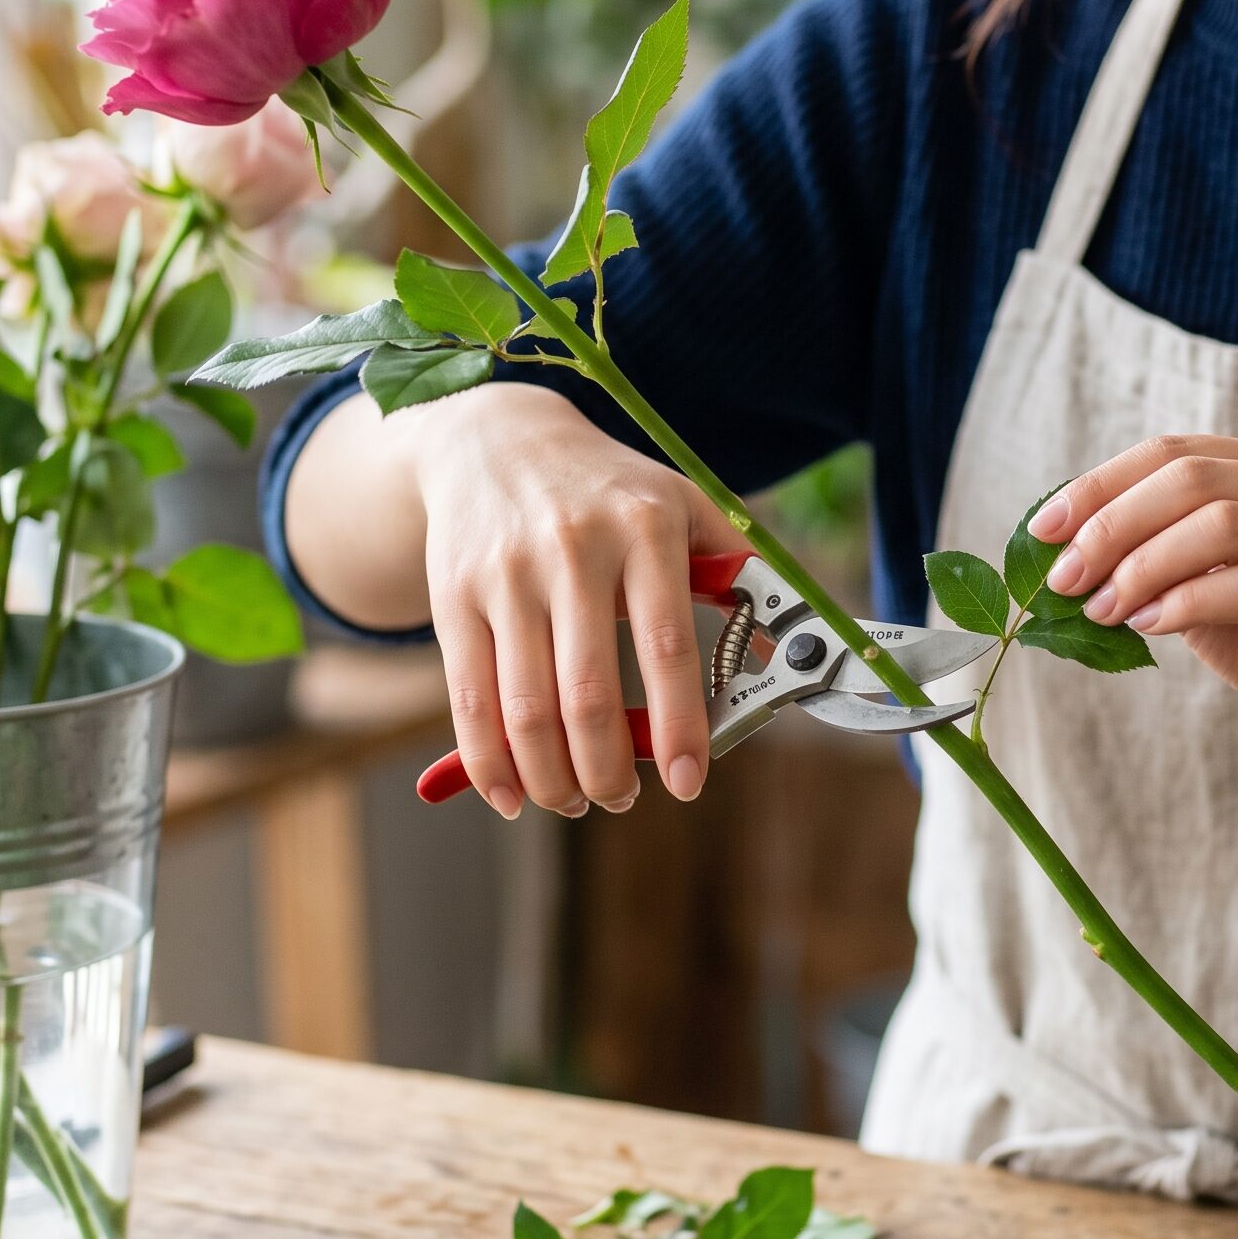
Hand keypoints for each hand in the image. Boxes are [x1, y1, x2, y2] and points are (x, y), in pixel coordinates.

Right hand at [385, 383, 732, 818]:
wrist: (496, 439)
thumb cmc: (610, 490)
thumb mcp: (682, 507)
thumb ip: (736, 578)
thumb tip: (785, 659)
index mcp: (646, 530)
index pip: (668, 646)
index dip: (680, 726)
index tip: (687, 782)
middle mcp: (574, 550)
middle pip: (588, 695)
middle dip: (608, 771)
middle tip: (624, 798)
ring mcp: (507, 575)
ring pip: (526, 711)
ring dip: (553, 779)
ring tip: (577, 799)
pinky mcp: (452, 596)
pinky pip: (469, 701)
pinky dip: (489, 765)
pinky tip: (514, 795)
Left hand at [1026, 434, 1237, 778]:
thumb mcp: (1210, 591)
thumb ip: (1158, 560)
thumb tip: (1066, 556)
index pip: (1176, 452)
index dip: (1100, 485)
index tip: (1042, 530)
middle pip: (1196, 478)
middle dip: (1113, 524)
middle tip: (1064, 577)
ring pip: (1223, 524)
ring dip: (1143, 566)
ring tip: (1101, 609)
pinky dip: (1185, 603)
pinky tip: (1150, 627)